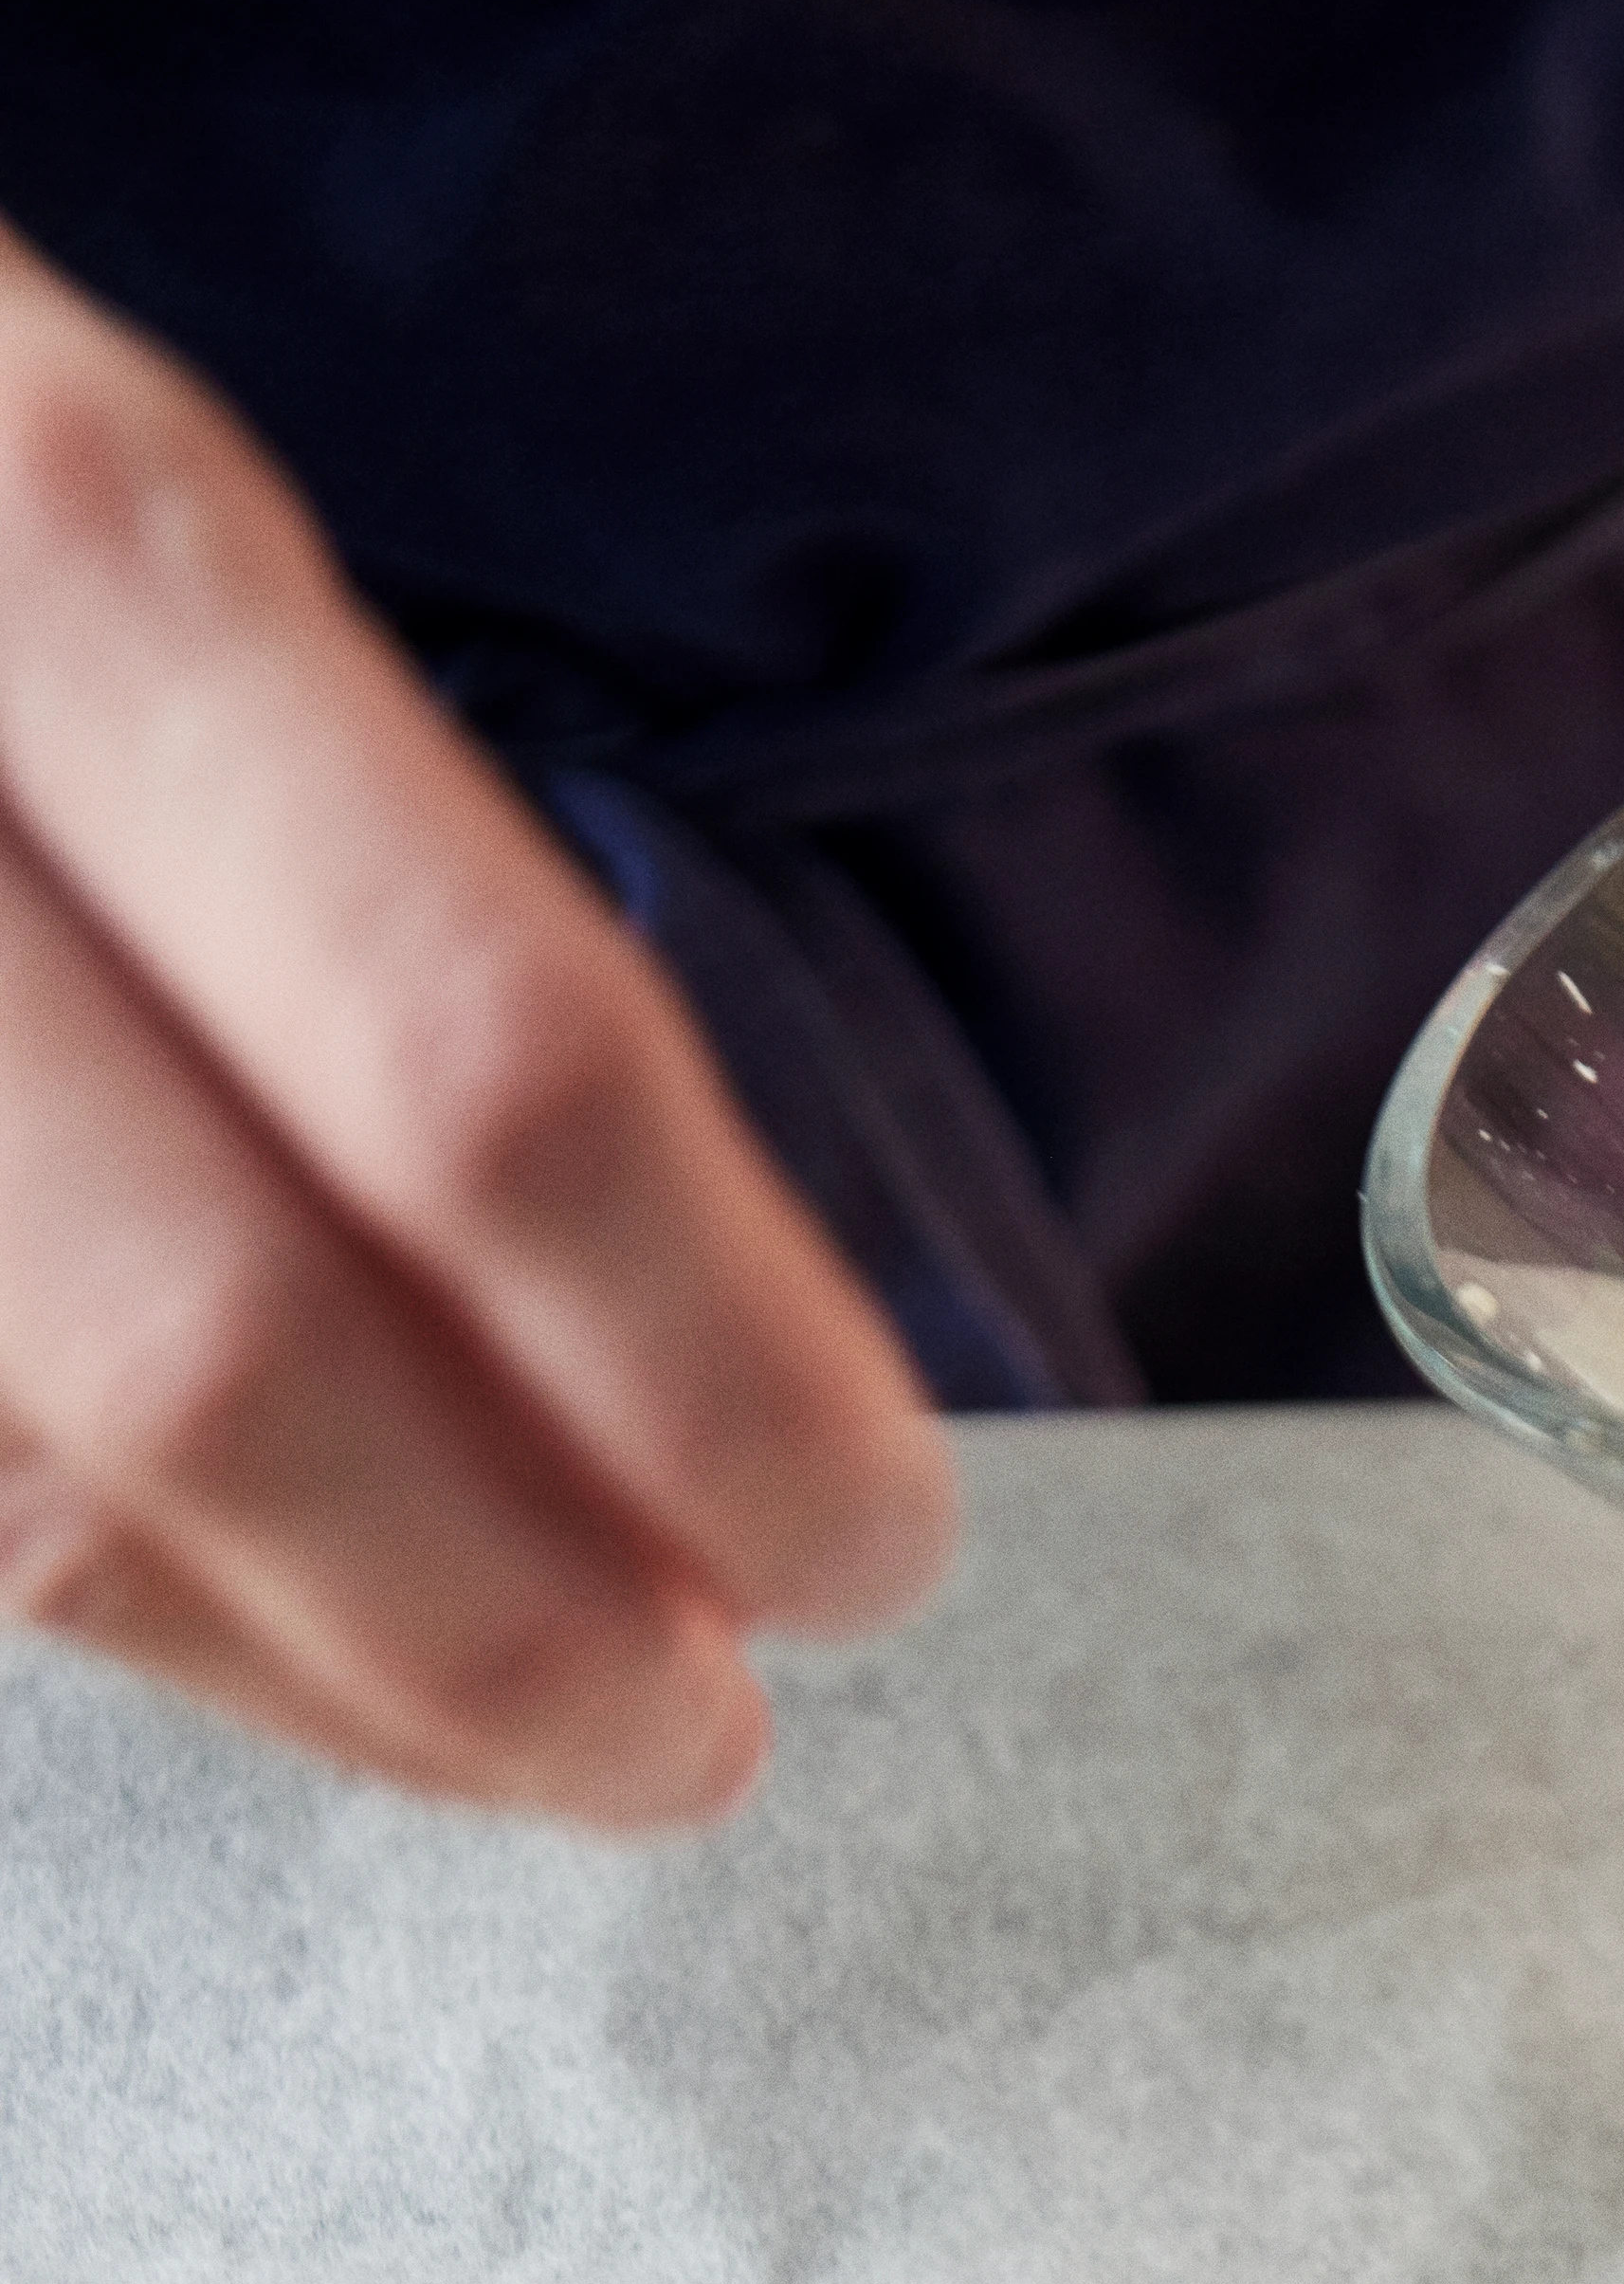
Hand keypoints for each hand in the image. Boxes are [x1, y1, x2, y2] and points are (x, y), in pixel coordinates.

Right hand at [0, 222, 953, 1822]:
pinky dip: (180, 1631)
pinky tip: (335, 1668)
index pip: (481, 1061)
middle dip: (525, 1612)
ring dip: (353, 1680)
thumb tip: (729, 1353)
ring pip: (48, 1501)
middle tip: (713, 1732)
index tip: (880, 1537)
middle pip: (233, 1344)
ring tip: (571, 1742)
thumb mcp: (159, 544)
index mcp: (79, 541)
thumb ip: (417, 909)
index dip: (717, 1368)